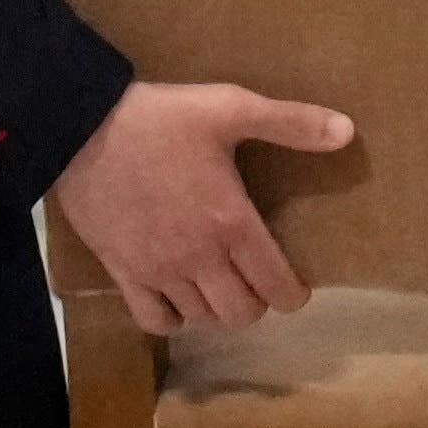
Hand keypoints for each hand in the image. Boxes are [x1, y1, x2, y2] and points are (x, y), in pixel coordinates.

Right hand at [46, 77, 351, 332]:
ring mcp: (156, 269)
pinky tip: (178, 298)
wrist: (80, 128)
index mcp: (231, 222)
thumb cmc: (160, 119)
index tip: (295, 287)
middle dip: (256, 304)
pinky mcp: (120, 270)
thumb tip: (347, 132)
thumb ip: (291, 123)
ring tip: (220, 287)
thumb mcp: (231, 107)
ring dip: (216, 310)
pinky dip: (170, 318)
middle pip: (240, 313)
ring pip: (200, 319)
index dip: (292, 294)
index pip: (275, 285)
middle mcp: (197, 256)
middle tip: (255, 282)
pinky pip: (151, 319)